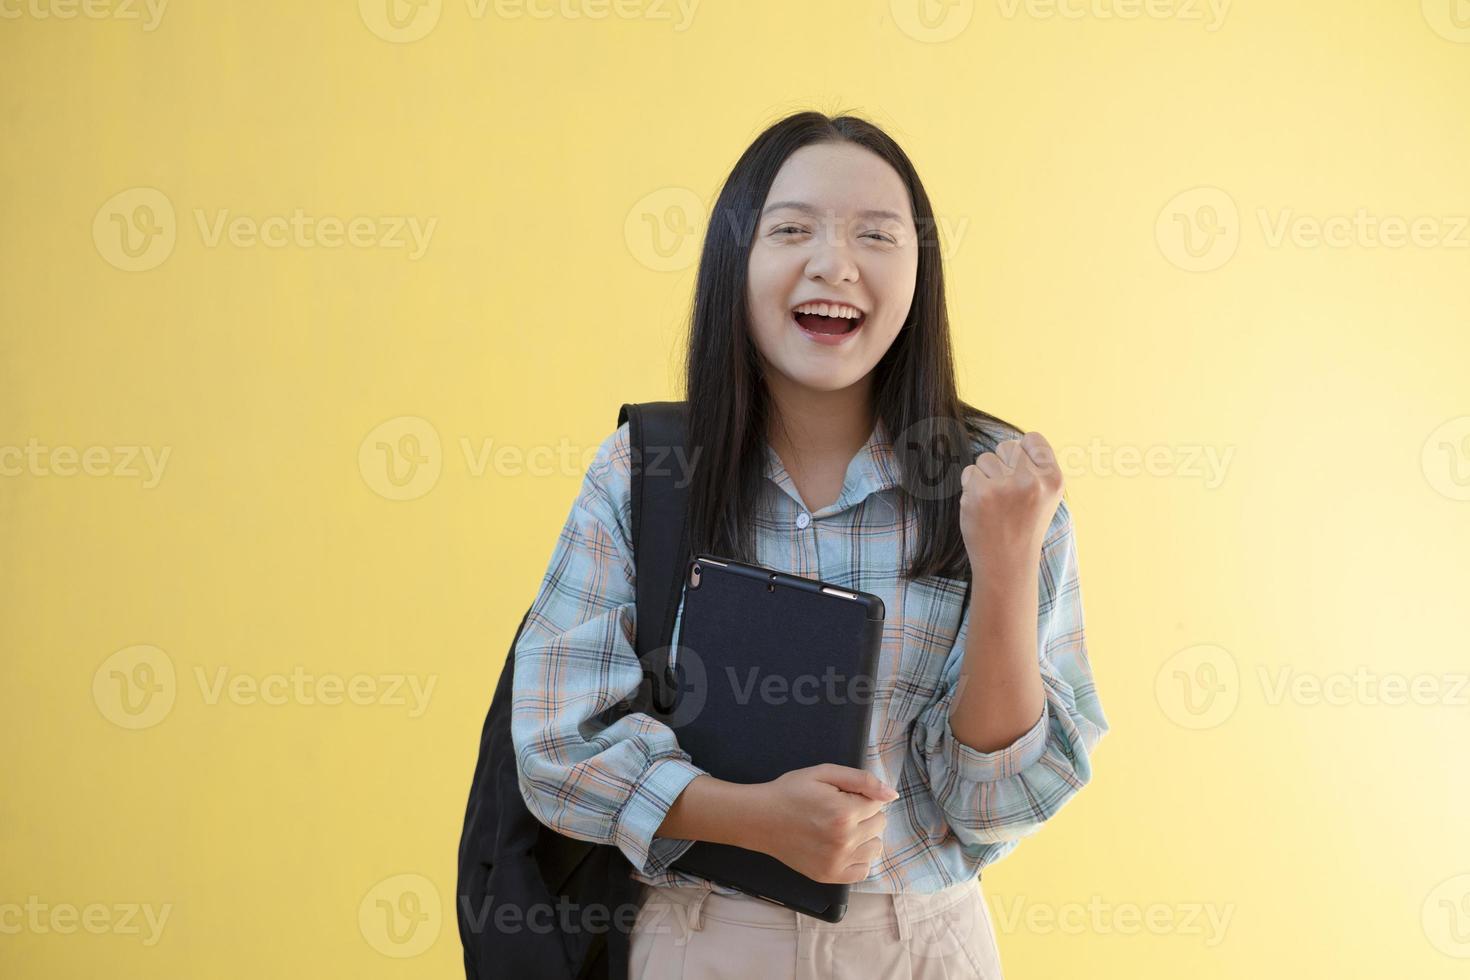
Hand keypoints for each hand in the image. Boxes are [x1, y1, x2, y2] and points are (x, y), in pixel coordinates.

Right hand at [747, 764, 895, 883]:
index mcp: (845, 813)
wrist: (760, 819)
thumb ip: (862, 780)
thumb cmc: (791, 791)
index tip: (840, 796)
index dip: (860, 796)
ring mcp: (838, 862)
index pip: (879, 804)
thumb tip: (892, 795)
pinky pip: (863, 870)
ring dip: (864, 836)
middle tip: (837, 810)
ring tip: (840, 829)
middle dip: (864, 814)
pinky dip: (857, 858)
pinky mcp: (830, 876)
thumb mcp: (824, 773)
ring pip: (875, 847)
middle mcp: (845, 841)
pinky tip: (840, 847)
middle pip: (879, 824)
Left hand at [959, 431, 1064, 573]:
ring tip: (995, 503)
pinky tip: (982, 508)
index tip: (1020, 474)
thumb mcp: (1045, 496)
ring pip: (986, 458)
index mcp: (1053, 479)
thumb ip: (1037, 468)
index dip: (1022, 452)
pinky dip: (971, 487)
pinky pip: (969, 472)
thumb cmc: (1023, 526)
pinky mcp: (980, 494)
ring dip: (985, 477)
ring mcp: (1005, 487)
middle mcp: (1032, 481)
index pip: (1033, 439)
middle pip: (1007, 446)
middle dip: (1002, 465)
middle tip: (1007, 494)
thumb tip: (1018, 441)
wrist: (1007, 564)